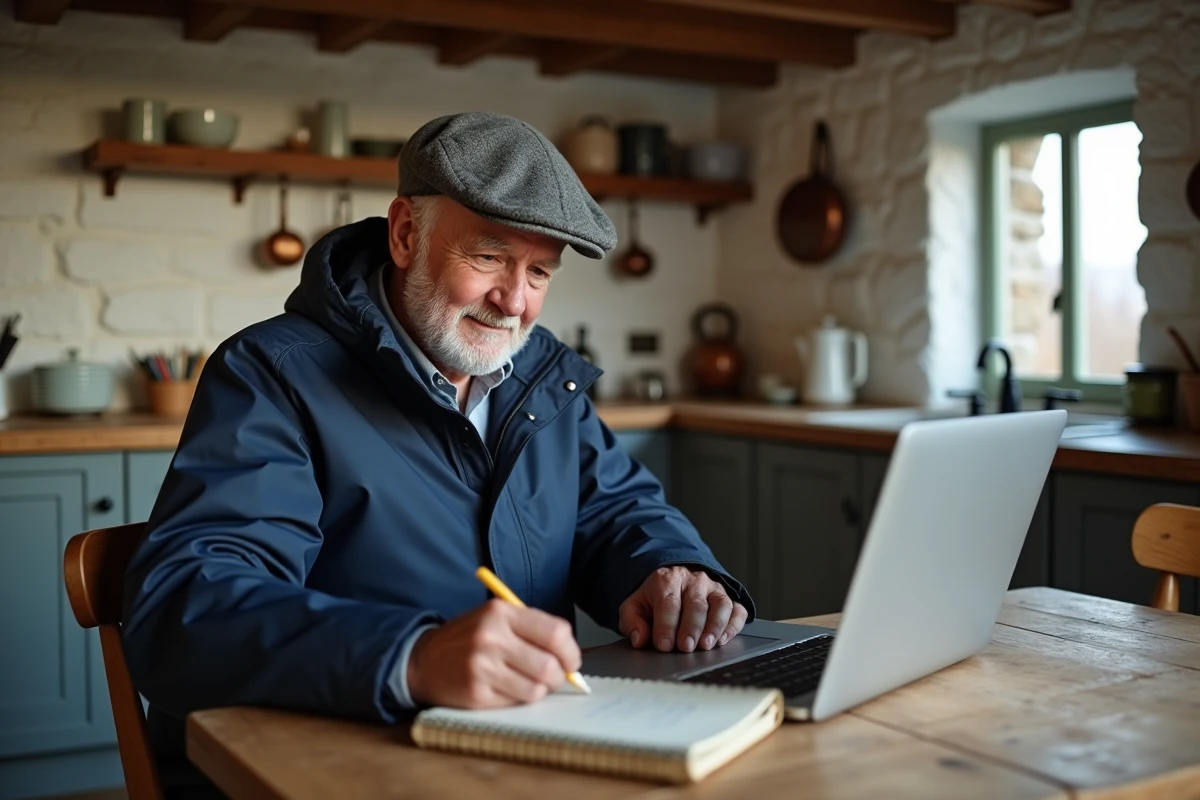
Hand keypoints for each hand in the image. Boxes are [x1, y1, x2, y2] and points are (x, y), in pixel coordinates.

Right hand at [407, 599, 580, 707]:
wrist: (423, 660)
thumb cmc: (469, 638)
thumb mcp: (496, 618)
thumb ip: (532, 630)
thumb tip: (570, 657)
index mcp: (500, 612)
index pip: (555, 632)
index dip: (570, 651)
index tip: (571, 660)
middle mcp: (491, 637)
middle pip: (549, 665)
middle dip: (559, 676)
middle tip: (553, 676)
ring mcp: (482, 667)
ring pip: (536, 689)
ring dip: (539, 689)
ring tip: (527, 682)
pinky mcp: (476, 693)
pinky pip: (516, 702)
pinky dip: (518, 698)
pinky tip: (505, 688)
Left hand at [618, 566, 747, 652]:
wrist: (674, 579)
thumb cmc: (656, 597)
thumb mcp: (635, 605)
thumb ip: (632, 621)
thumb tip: (639, 639)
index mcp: (667, 580)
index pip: (668, 603)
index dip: (666, 625)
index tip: (664, 645)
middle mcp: (693, 581)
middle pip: (695, 604)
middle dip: (690, 628)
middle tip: (686, 647)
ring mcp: (714, 588)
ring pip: (720, 605)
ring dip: (714, 626)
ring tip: (706, 645)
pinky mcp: (728, 598)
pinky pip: (737, 610)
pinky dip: (733, 625)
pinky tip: (723, 639)